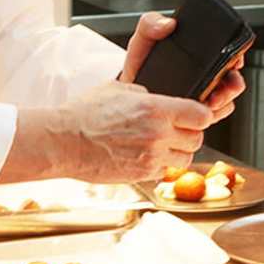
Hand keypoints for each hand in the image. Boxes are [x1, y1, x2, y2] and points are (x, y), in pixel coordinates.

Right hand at [5, 81, 214, 183]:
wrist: (62, 141)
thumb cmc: (84, 114)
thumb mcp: (119, 89)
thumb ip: (146, 93)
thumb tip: (160, 97)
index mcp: (155, 108)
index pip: (201, 114)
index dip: (201, 114)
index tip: (196, 114)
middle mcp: (158, 134)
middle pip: (197, 138)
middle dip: (190, 134)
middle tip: (177, 130)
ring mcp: (151, 157)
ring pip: (185, 159)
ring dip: (178, 152)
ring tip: (161, 145)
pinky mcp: (141, 174)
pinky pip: (164, 171)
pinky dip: (160, 165)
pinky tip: (145, 155)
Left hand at [117, 11, 247, 124]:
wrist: (129, 92)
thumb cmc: (141, 64)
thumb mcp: (144, 39)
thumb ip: (151, 24)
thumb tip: (167, 23)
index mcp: (199, 54)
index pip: (229, 51)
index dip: (236, 55)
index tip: (233, 61)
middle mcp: (207, 74)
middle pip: (233, 79)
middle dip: (232, 84)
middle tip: (221, 87)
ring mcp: (204, 95)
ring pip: (227, 100)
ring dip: (224, 101)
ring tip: (210, 101)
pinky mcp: (197, 114)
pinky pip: (214, 116)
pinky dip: (212, 115)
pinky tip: (201, 113)